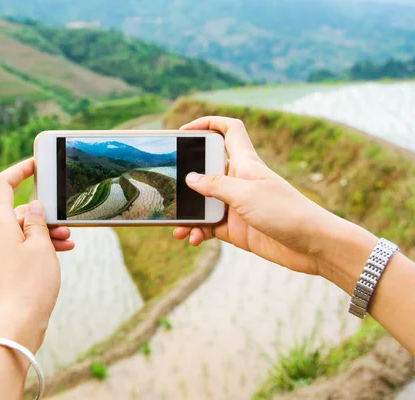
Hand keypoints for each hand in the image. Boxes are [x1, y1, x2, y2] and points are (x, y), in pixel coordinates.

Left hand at [0, 159, 72, 351]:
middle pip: (19, 210)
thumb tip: (35, 205)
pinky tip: (62, 251)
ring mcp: (0, 253)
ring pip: (25, 230)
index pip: (2, 184)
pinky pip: (26, 247)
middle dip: (45, 213)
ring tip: (68, 241)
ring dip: (47, 231)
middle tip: (66, 223)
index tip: (37, 163)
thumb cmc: (30, 284)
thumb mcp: (41, 245)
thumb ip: (39, 221)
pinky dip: (42, 245)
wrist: (17, 325)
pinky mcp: (8, 268)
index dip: (18, 170)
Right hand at [174, 116, 375, 278]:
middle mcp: (239, 181)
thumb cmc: (286, 212)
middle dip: (186, 179)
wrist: (312, 245)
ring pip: (203, 203)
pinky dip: (198, 231)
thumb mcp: (245, 195)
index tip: (185, 130)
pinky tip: (192, 239)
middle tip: (168, 187)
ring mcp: (236, 205)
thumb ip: (215, 185)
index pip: (229, 130)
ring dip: (189, 214)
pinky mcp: (236, 228)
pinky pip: (208, 226)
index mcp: (245, 163)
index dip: (209, 123)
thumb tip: (190, 178)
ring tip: (178, 227)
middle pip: (206, 170)